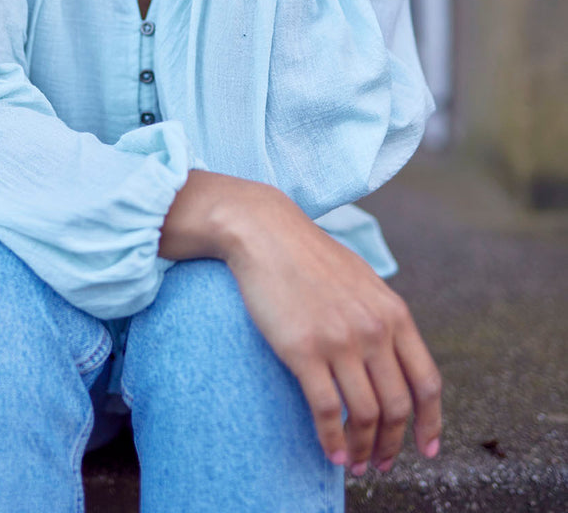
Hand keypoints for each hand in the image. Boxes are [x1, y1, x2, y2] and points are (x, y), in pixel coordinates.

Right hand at [161, 172, 441, 473]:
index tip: (427, 449)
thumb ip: (384, 318)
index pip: (427, 382)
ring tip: (355, 463)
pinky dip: (332, 441)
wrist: (266, 233)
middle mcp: (374, 330)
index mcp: (394, 313)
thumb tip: (395, 360)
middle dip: (393, 444)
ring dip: (363, 449)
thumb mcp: (363, 281)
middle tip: (383, 463)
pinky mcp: (304, 350)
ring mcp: (340, 341)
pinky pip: (327, 410)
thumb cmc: (310, 256)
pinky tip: (330, 453)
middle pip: (397, 406)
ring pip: (365, 415)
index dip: (431, 423)